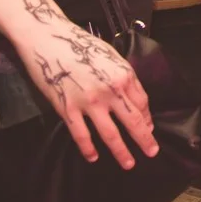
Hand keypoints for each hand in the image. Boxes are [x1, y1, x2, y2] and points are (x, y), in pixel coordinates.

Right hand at [15, 17, 158, 168]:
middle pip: (133, 122)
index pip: (142, 104)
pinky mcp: (67, 109)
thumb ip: (125, 79)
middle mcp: (110, 91)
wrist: (48, 38)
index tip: (149, 129)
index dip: (147, 119)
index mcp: (124, 75)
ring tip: (128, 163)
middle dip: (144, 140)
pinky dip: (88, 149)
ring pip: (110, 134)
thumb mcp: (111, 56)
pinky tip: (93, 157)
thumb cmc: (81, 44)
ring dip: (121, 151)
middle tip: (152, 153)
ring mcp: (88, 102)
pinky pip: (81, 135)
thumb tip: (136, 103)